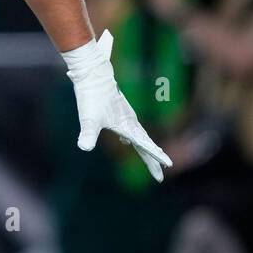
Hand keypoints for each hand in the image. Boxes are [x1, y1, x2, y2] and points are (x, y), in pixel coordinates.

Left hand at [64, 30, 172, 182]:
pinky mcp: (119, 112)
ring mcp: (126, 117)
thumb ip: (88, 134)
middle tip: (159, 178)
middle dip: (153, 161)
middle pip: (146, 145)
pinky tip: (126, 141)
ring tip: (152, 162)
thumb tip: (84, 148)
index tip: (168, 165)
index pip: (145, 145)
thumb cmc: (92, 96)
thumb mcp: (88, 119)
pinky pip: (131, 129)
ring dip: (146, 150)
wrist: (93, 74)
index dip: (156, 157)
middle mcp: (131, 122)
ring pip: (140, 137)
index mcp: (127, 126)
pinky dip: (134, 139)